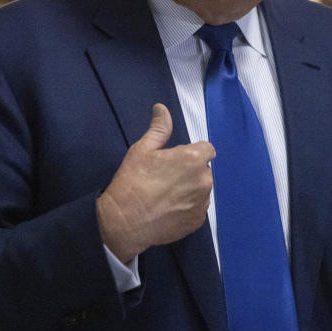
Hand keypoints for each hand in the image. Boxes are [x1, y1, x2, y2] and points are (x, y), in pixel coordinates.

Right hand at [97, 103, 214, 262]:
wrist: (125, 222)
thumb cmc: (132, 182)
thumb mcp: (143, 149)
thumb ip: (159, 128)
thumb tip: (161, 108)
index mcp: (193, 159)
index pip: (207, 149)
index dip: (192, 152)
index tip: (176, 160)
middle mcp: (204, 180)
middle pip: (204, 169)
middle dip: (190, 170)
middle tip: (166, 177)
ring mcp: (202, 203)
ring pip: (201, 189)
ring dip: (190, 188)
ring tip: (166, 195)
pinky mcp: (198, 221)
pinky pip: (197, 208)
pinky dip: (188, 207)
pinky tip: (169, 209)